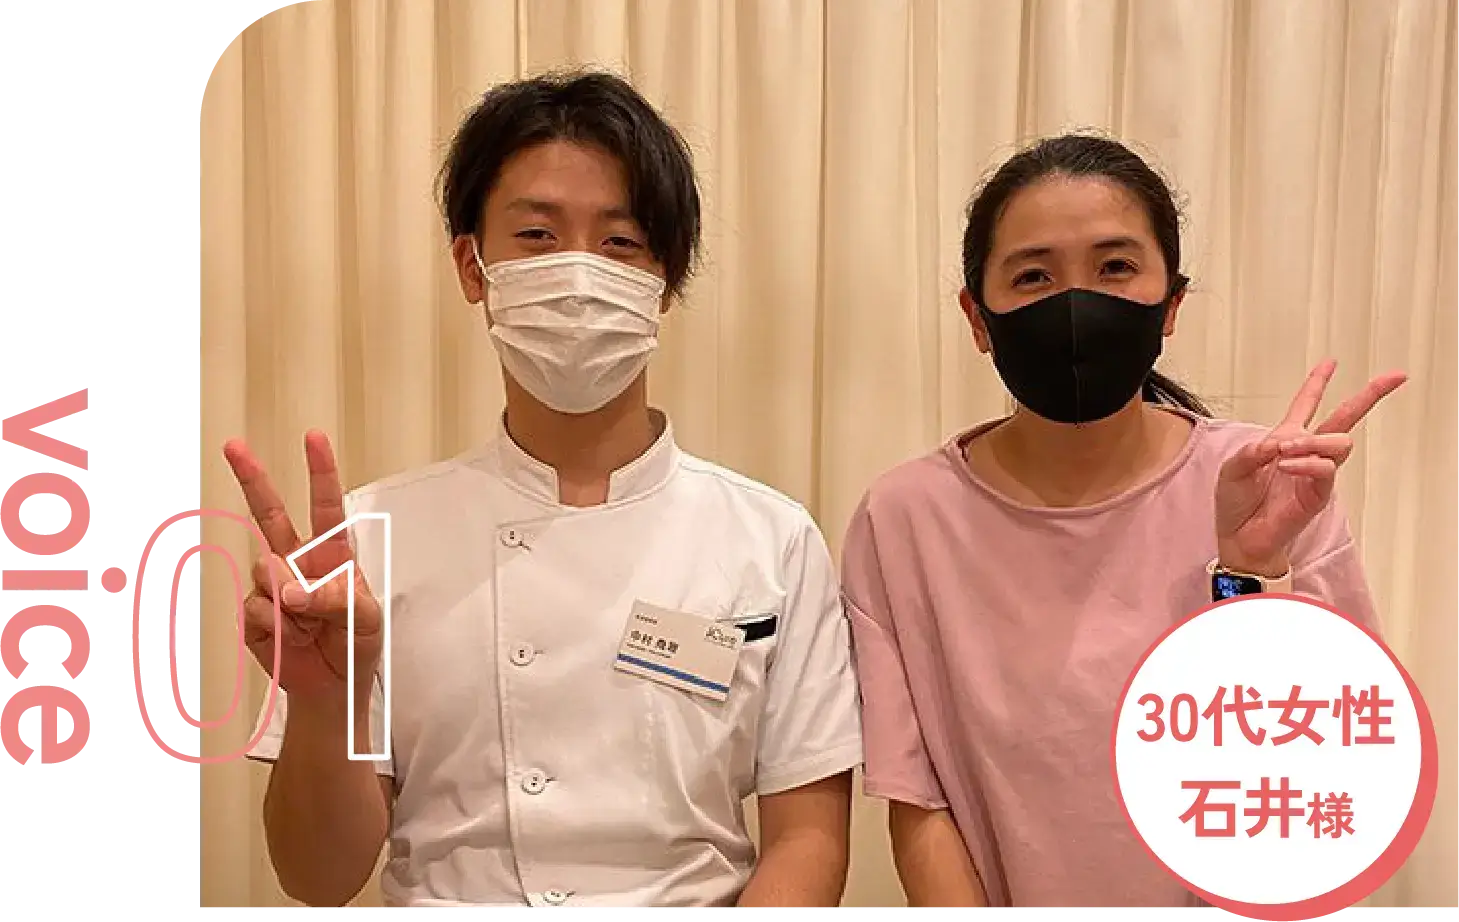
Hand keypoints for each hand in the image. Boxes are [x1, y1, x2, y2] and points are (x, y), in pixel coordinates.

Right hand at [224, 430, 382, 699]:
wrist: (334, 686)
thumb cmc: (357, 644)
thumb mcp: (367, 620)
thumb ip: (336, 600)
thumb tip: (289, 592)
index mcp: (332, 554)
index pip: (326, 506)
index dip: (320, 472)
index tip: (313, 438)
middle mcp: (298, 562)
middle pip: (270, 514)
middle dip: (252, 478)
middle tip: (233, 445)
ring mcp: (271, 585)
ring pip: (266, 570)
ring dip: (291, 602)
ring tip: (311, 626)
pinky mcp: (253, 612)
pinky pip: (257, 608)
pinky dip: (278, 627)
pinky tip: (292, 639)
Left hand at [1214, 360, 1405, 576]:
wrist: (1238, 538)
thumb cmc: (1236, 503)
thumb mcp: (1234, 468)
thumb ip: (1253, 450)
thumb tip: (1279, 441)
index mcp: (1285, 439)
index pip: (1306, 405)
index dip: (1318, 382)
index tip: (1332, 362)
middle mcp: (1306, 451)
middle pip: (1344, 418)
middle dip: (1370, 395)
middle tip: (1394, 377)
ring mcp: (1315, 473)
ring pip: (1338, 442)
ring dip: (1312, 440)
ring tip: (1285, 450)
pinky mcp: (1318, 494)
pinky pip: (1325, 470)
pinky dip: (1307, 463)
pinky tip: (1287, 465)